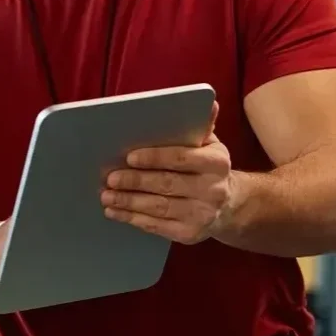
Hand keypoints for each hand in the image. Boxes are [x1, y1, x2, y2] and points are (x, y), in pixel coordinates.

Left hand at [100, 104, 234, 245]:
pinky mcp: (191, 234)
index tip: (129, 157)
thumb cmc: (206, 166)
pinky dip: (134, 219)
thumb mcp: (209, 144)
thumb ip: (200, 125)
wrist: (229, 204)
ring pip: (159, 208)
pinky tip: (115, 212)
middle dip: (135, 182)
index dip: (154, 158)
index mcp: (216, 163)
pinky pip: (158, 227)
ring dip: (129, 202)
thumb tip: (209, 101)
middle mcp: (213, 190)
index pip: (182, 158)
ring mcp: (203, 215)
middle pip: (167, 185)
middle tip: (110, 178)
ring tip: (106, 196)